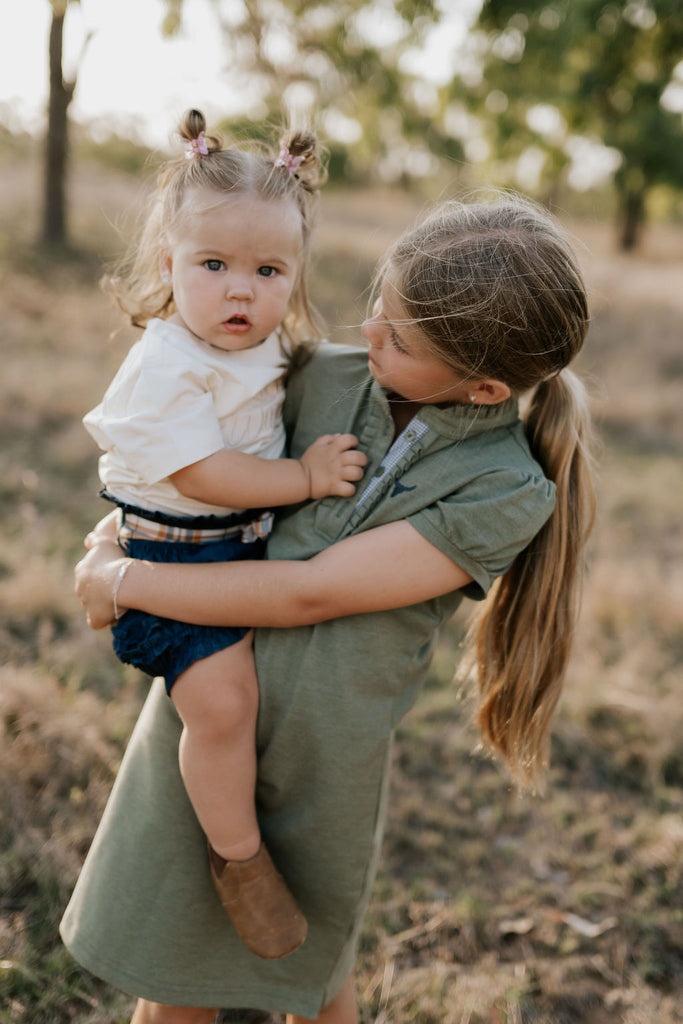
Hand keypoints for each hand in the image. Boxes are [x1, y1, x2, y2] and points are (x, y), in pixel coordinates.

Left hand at [75, 511, 126, 628]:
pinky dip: (104, 620)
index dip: (102, 577)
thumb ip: (95, 539)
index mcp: (81, 570)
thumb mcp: (104, 543)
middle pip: (90, 591)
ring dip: (104, 606)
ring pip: (94, 606)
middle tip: (118, 590)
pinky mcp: (93, 618)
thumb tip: (88, 538)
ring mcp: (85, 604)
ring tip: (120, 603)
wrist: (121, 581)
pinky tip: (115, 617)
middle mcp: (79, 588)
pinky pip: (97, 622)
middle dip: (101, 592)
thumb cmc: (115, 560)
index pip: (89, 575)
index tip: (115, 577)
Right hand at [299, 434, 366, 498]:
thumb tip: (339, 435)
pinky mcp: (334, 487)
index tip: (353, 446)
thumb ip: (327, 439)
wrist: (297, 478)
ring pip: (356, 473)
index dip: (354, 441)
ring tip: (353, 476)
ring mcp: (336, 474)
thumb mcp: (315, 446)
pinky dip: (350, 490)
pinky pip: (349, 489)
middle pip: (358, 457)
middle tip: (358, 463)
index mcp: (332, 449)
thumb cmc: (308, 462)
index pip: (349, 439)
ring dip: (358, 475)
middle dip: (362, 460)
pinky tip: (347, 488)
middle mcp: (336, 461)